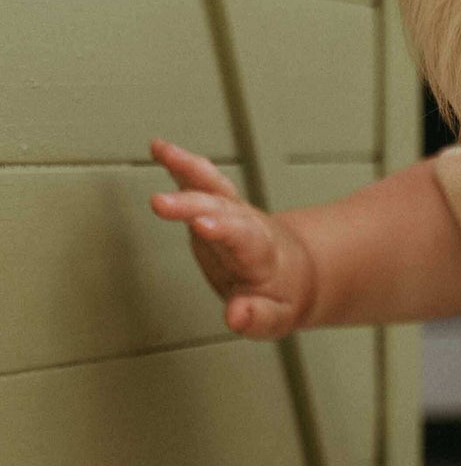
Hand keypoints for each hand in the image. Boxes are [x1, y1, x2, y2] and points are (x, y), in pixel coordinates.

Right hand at [148, 138, 316, 337]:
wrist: (297, 272)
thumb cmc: (281, 296)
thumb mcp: (277, 317)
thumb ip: (257, 317)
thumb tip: (235, 318)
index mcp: (260, 256)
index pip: (243, 240)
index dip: (224, 231)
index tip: (203, 225)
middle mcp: (247, 226)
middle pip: (221, 211)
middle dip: (192, 205)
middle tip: (160, 203)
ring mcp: (231, 212)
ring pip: (214, 186)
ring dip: (189, 169)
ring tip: (164, 151)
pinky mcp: (216, 206)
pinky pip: (201, 180)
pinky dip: (182, 165)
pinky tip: (159, 147)